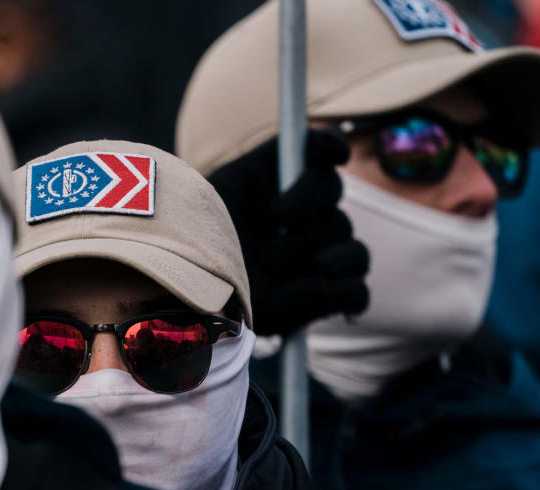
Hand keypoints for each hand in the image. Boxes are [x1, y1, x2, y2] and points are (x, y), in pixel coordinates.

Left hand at [207, 129, 369, 335]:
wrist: (184, 297)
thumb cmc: (199, 241)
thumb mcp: (222, 192)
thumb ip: (265, 160)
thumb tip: (308, 139)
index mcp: (282, 184)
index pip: (321, 153)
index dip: (329, 147)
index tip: (332, 153)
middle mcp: (306, 218)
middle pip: (334, 193)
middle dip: (309, 199)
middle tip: (280, 216)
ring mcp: (319, 259)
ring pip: (351, 248)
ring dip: (317, 251)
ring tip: (274, 264)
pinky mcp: (323, 300)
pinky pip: (355, 293)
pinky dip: (341, 290)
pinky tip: (319, 282)